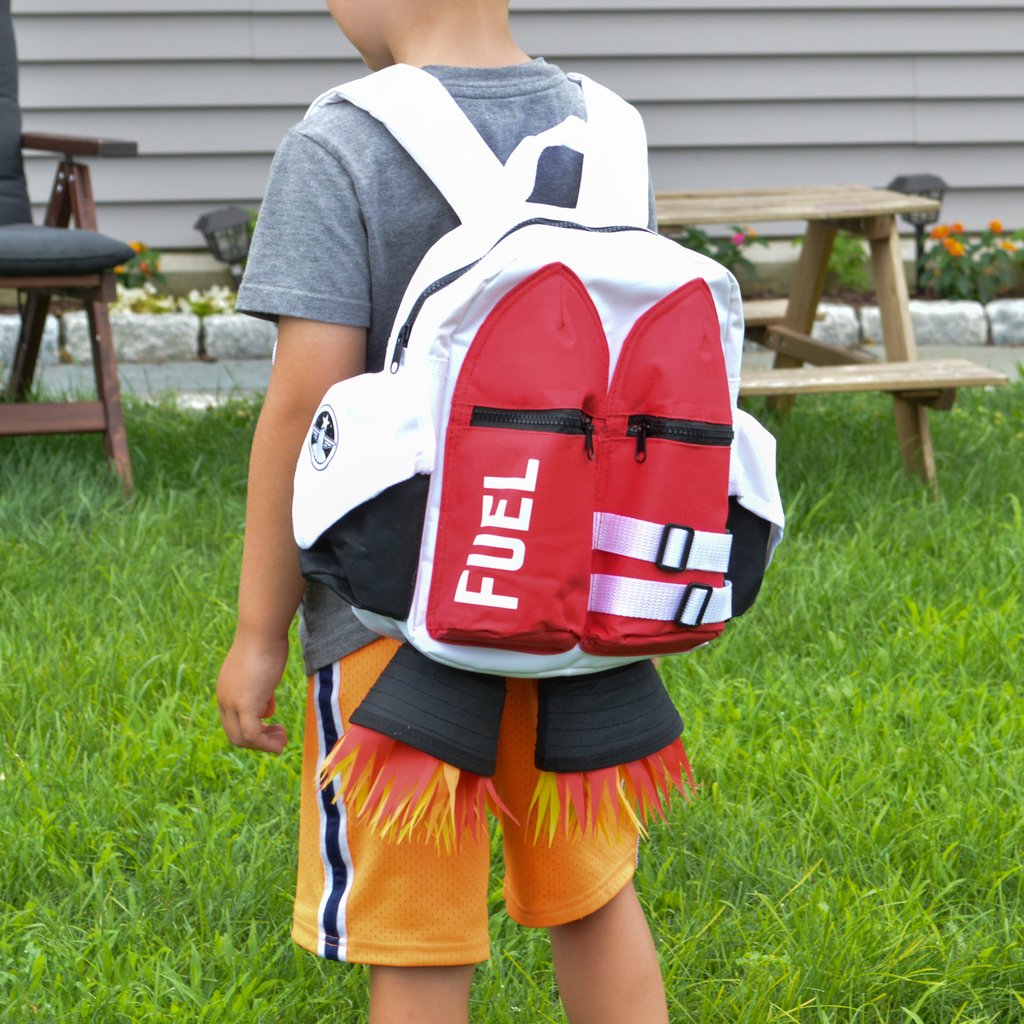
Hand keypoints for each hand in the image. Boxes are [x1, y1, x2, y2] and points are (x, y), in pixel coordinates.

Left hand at [216, 630, 290, 753]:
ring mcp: (232, 704)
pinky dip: (266, 744)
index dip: (252, 730)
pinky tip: (279, 744)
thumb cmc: (266, 644)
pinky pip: (252, 735)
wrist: (262, 632)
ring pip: (242, 739)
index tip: (272, 725)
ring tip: (282, 742)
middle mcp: (224, 699)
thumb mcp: (261, 672)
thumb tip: (266, 711)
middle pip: (235, 734)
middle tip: (279, 737)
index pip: (233, 721)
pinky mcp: (245, 705)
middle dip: (258, 742)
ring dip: (263, 745)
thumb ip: (260, 692)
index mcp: (226, 691)